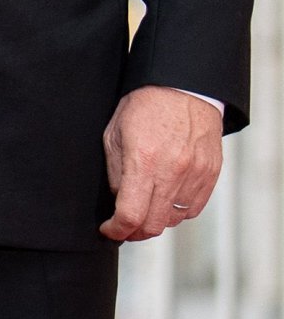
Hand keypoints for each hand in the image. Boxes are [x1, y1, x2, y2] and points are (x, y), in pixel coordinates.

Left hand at [100, 86, 222, 241]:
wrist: (184, 86)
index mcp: (143, 160)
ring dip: (155, 221)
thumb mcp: (115, 131)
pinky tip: (165, 199)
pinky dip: (177, 212)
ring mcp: (194, 175)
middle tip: (124, 226)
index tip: (109, 230)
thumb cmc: (146, 104)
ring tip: (145, 208)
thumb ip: (115, 171)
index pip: (130, 214)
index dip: (116, 230)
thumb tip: (118, 200)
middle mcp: (172, 172)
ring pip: (173, 220)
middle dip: (134, 232)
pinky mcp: (209, 175)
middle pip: (153, 225)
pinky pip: (192, 209)